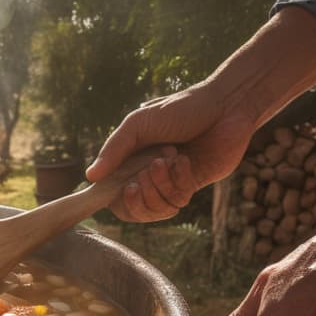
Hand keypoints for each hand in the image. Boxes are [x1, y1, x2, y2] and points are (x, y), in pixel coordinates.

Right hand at [85, 84, 255, 221]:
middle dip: (138, 197)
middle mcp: (146, 173)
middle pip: (132, 208)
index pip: (111, 192)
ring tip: (167, 160)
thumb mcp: (139, 123)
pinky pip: (178, 200)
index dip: (112, 198)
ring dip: (159, 186)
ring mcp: (169, 181)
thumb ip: (114, 149)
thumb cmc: (180, 109)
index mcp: (128, 159)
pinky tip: (185, 161)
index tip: (122, 189)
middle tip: (143, 177)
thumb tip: (90, 177)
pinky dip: (179, 181)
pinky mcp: (191, 185)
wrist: (226, 107)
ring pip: (156, 208)